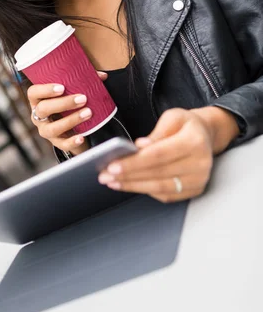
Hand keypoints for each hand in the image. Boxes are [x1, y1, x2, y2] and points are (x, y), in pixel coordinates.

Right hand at [28, 71, 107, 154]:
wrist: (71, 128)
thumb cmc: (68, 104)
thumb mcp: (72, 92)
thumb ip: (83, 81)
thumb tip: (102, 76)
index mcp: (38, 100)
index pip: (33, 92)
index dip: (45, 90)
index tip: (62, 87)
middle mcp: (38, 116)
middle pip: (43, 109)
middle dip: (63, 103)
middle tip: (82, 98)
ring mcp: (46, 130)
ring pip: (52, 128)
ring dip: (71, 120)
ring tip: (88, 113)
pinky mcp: (56, 142)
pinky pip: (62, 144)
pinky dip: (72, 141)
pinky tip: (81, 137)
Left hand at [98, 106, 237, 201]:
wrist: (206, 135)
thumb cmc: (186, 124)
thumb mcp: (172, 117)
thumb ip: (156, 133)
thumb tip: (139, 148)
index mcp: (194, 141)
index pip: (158, 155)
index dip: (134, 162)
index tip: (112, 166)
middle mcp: (200, 164)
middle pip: (157, 173)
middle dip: (128, 176)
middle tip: (106, 176)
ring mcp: (198, 180)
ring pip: (160, 187)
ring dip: (133, 186)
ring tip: (112, 182)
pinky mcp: (194, 190)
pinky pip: (165, 194)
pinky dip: (145, 190)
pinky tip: (130, 185)